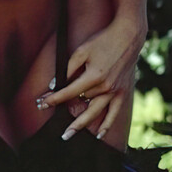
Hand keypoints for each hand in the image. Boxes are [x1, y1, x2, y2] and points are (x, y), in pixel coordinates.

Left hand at [37, 16, 142, 141]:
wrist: (129, 36)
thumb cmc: (103, 40)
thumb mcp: (82, 50)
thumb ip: (68, 68)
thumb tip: (55, 84)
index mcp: (94, 76)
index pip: (69, 92)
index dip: (54, 98)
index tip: (42, 103)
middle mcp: (105, 86)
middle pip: (81, 104)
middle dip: (65, 114)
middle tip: (52, 124)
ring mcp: (115, 91)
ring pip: (95, 112)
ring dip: (81, 124)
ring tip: (68, 134)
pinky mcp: (123, 92)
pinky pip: (115, 113)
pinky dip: (107, 125)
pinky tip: (99, 135)